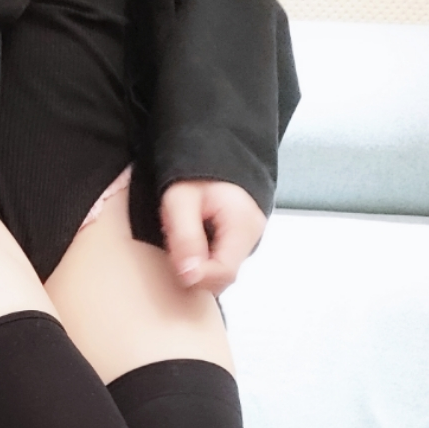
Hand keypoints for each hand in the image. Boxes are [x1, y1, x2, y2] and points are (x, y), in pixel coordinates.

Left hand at [160, 179, 267, 293]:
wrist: (210, 150)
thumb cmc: (193, 173)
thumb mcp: (180, 200)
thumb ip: (185, 238)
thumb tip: (189, 276)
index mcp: (243, 225)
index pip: (225, 273)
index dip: (197, 277)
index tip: (176, 264)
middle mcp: (252, 235)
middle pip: (223, 277)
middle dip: (196, 272)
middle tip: (176, 247)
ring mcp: (248, 238)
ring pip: (221, 272)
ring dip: (198, 266)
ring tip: (183, 240)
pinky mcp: (239, 240)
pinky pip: (220, 262)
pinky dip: (203, 260)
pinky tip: (191, 243)